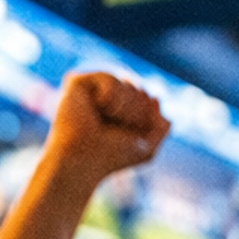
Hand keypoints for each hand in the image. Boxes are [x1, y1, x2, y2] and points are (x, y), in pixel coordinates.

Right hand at [45, 70, 169, 193]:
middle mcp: (105, 99)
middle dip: (138, 112)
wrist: (84, 159)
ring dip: (125, 107)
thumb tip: (156, 99)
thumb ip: (161, 128)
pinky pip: (109, 78)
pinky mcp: (78, 83)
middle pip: (140, 91)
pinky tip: (98, 107)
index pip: (148, 100)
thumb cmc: (111, 157)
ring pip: (127, 84)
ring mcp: (92, 90)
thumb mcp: (146, 149)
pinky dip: (111, 96)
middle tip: (117, 129)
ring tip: (107, 119)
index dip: (147, 116)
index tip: (132, 134)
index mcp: (119, 112)